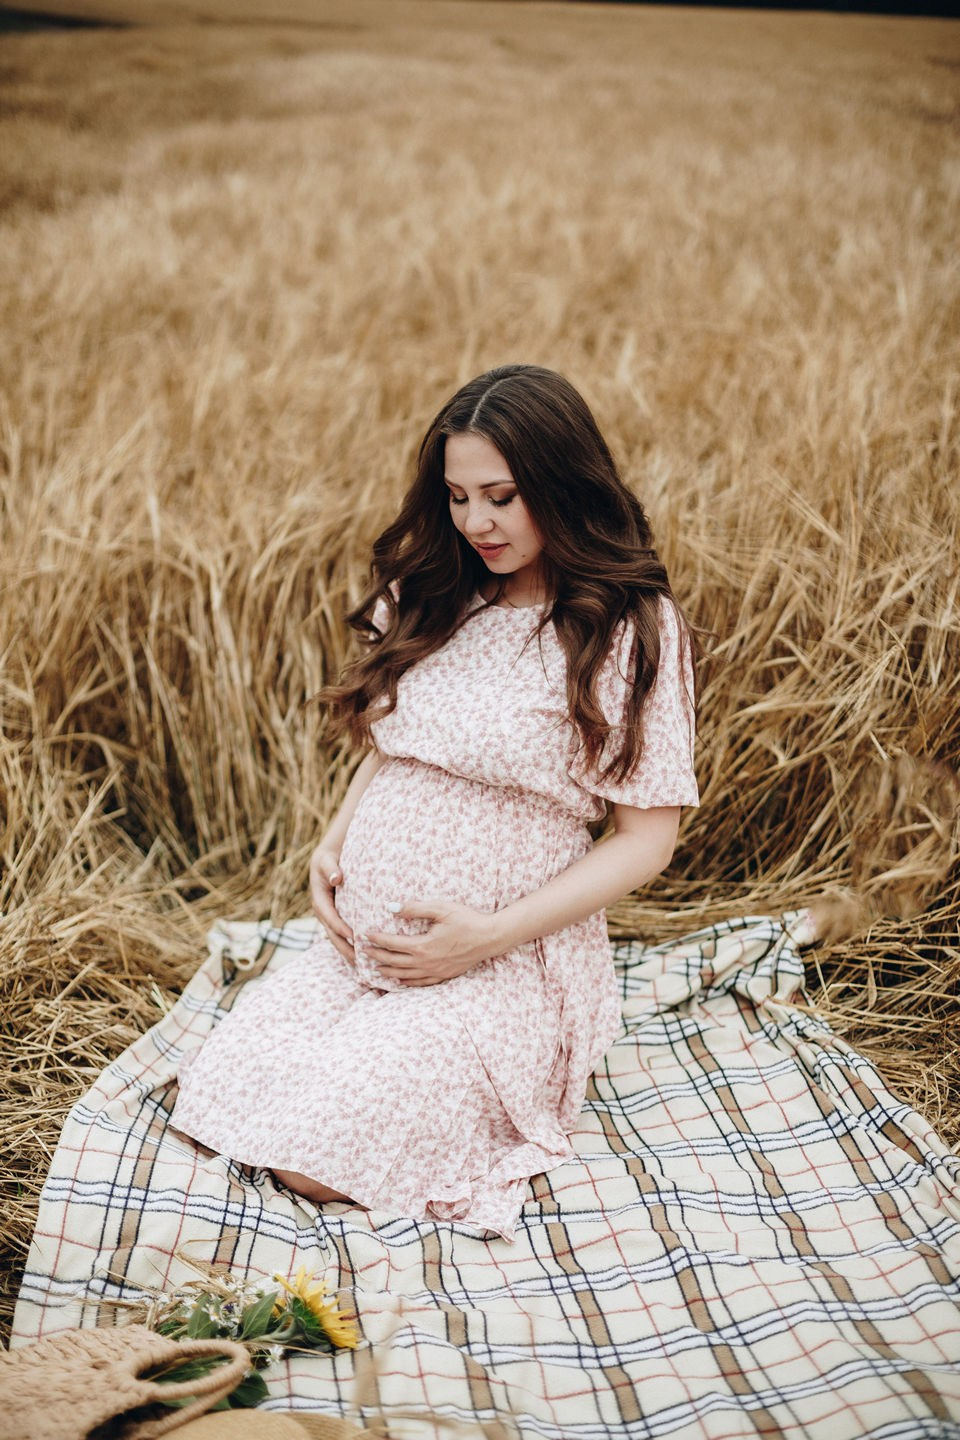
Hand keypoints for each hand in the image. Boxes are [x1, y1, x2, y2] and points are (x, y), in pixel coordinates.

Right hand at [308, 843, 354, 963]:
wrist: (326, 858)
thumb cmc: (329, 857)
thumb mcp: (327, 860)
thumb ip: (332, 868)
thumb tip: (337, 878)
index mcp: (319, 900)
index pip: (330, 917)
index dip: (340, 927)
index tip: (354, 936)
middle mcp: (323, 911)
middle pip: (332, 934)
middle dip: (345, 948)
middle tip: (359, 961)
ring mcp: (329, 916)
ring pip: (337, 939)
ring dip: (348, 952)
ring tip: (362, 967)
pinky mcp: (336, 918)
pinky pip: (342, 935)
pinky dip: (351, 946)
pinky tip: (363, 958)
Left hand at [362, 900, 502, 986]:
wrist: (490, 937)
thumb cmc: (467, 920)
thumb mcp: (441, 909)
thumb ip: (415, 909)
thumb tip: (391, 907)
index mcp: (423, 945)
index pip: (392, 943)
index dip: (377, 939)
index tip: (365, 934)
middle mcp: (426, 962)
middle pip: (395, 961)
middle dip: (377, 956)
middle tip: (364, 952)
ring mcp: (435, 971)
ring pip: (405, 975)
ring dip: (388, 971)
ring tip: (376, 967)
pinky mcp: (444, 975)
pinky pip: (421, 983)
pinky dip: (407, 982)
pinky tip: (401, 981)